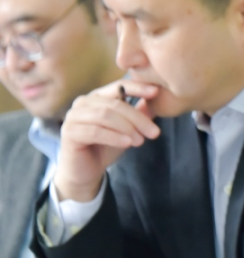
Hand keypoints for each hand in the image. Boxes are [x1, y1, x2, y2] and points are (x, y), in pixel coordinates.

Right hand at [54, 80, 160, 201]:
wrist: (85, 171)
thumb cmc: (106, 146)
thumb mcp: (127, 129)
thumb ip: (139, 114)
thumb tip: (159, 99)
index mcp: (97, 97)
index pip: (119, 86)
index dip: (138, 88)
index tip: (156, 91)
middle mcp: (83, 102)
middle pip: (115, 104)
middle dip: (137, 118)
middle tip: (154, 132)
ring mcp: (73, 116)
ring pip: (105, 116)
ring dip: (127, 128)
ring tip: (140, 141)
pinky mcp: (69, 132)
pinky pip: (95, 131)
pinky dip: (114, 137)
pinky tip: (127, 143)